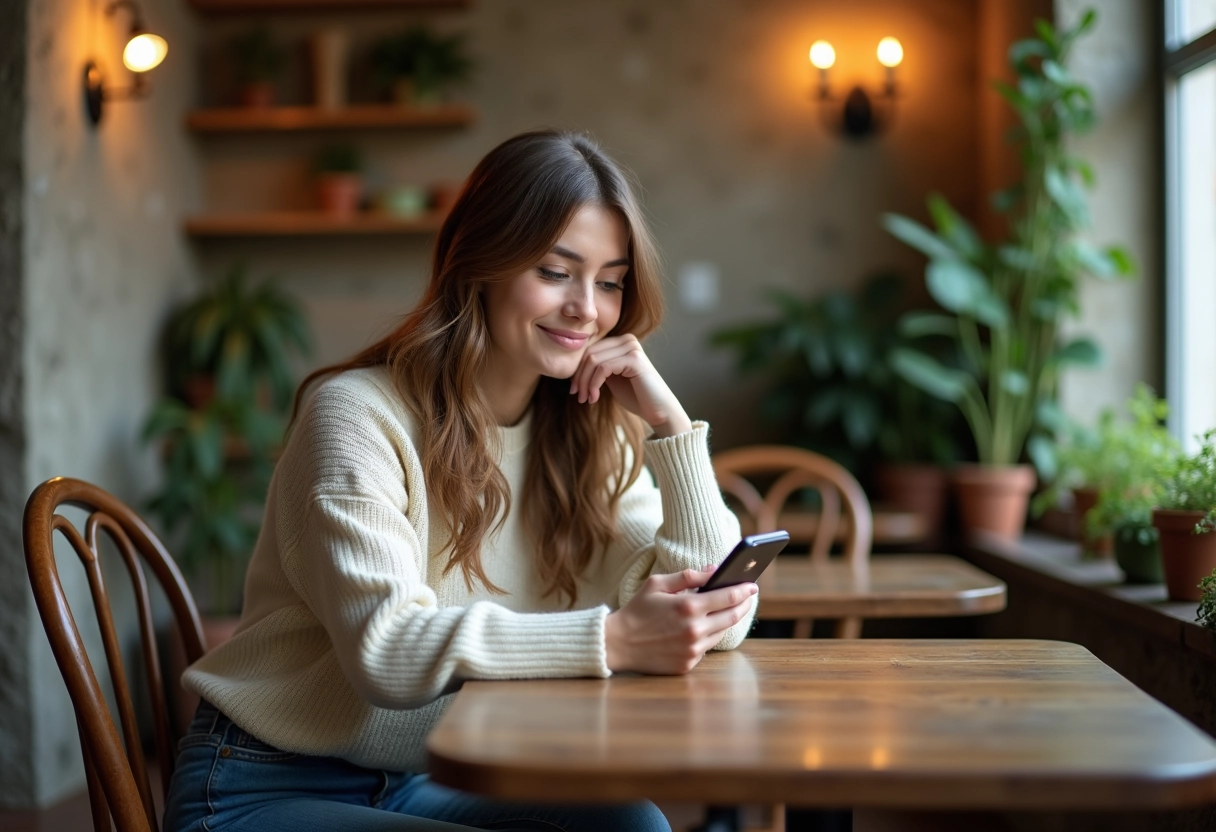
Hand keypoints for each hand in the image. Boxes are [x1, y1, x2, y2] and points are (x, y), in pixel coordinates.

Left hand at [570, 334, 692, 436]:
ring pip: (593, 360)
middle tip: (577, 395)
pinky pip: (603, 368)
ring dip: (585, 382)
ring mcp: (632, 347)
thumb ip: (597, 368)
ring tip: (585, 399)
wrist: (659, 411)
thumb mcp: (611, 378)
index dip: (578, 370)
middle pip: (589, 353)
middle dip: (579, 377)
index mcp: (621, 342)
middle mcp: (627, 340)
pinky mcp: (634, 359)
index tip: (575, 390)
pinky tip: (594, 398)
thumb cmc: (636, 397)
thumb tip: (572, 365)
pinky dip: (594, 384)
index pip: (589, 350)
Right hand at [604, 567, 756, 674]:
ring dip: (728, 620)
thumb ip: (688, 576)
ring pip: (721, 633)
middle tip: (747, 596)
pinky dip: (708, 635)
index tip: (752, 585)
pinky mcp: (688, 664)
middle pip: (732, 616)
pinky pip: (706, 648)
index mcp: (688, 607)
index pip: (728, 597)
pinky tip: (704, 627)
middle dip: (743, 604)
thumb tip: (714, 570)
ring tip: (729, 609)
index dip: (744, 590)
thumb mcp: (658, 584)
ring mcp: (692, 650)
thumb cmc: (637, 610)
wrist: (618, 643)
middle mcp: (694, 630)